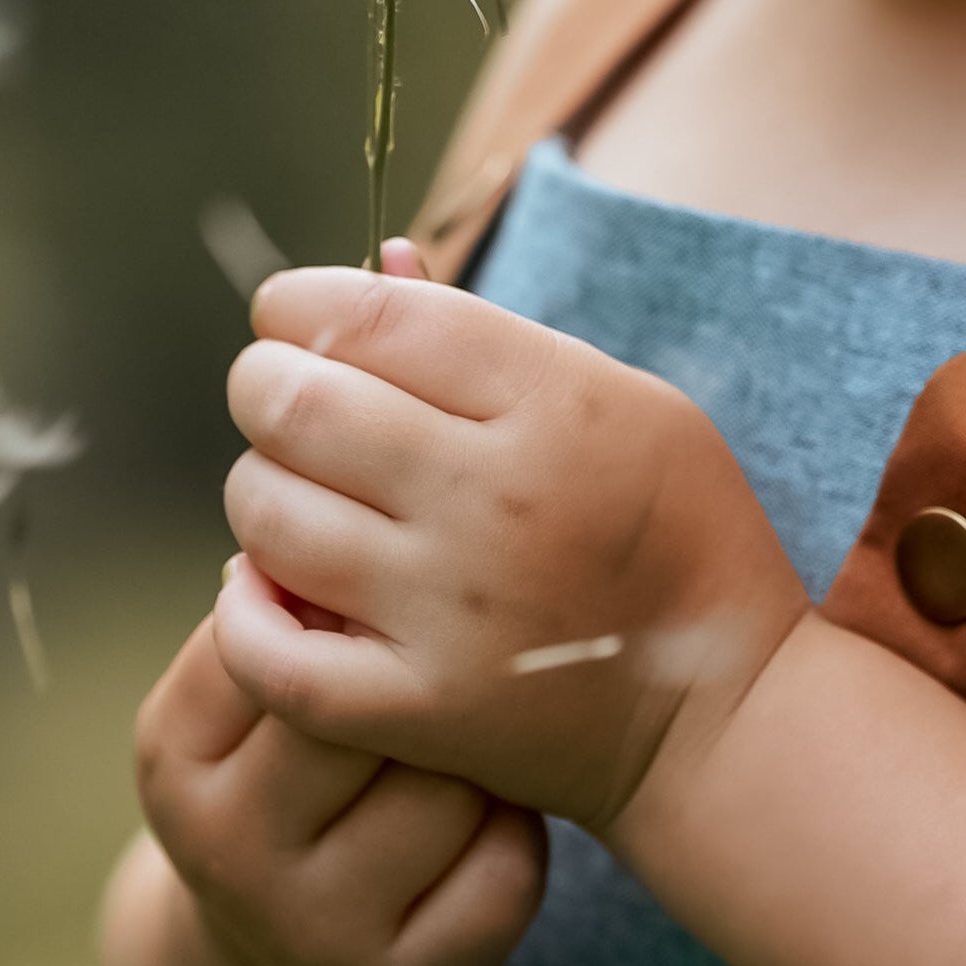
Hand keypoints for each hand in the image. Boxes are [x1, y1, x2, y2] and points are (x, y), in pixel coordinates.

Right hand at [132, 604, 547, 965]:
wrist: (291, 952)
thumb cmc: (294, 768)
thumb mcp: (256, 691)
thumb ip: (292, 609)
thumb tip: (334, 534)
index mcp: (177, 752)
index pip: (284, 634)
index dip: (361, 608)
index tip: (390, 605)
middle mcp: (226, 851)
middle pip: (370, 711)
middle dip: (422, 679)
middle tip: (448, 668)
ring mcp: (310, 931)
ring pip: (451, 785)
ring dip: (479, 756)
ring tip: (465, 749)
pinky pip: (507, 863)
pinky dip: (515, 833)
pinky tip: (486, 827)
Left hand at [211, 262, 812, 840]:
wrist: (722, 707)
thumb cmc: (675, 529)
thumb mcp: (623, 398)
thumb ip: (494, 334)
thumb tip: (376, 258)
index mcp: (557, 402)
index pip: (375, 318)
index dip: (302, 302)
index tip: (291, 314)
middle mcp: (494, 498)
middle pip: (299, 405)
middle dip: (265, 382)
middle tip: (279, 394)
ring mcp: (449, 609)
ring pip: (269, 514)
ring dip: (260, 486)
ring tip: (293, 489)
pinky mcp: (417, 708)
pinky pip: (267, 651)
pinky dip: (243, 607)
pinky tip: (267, 581)